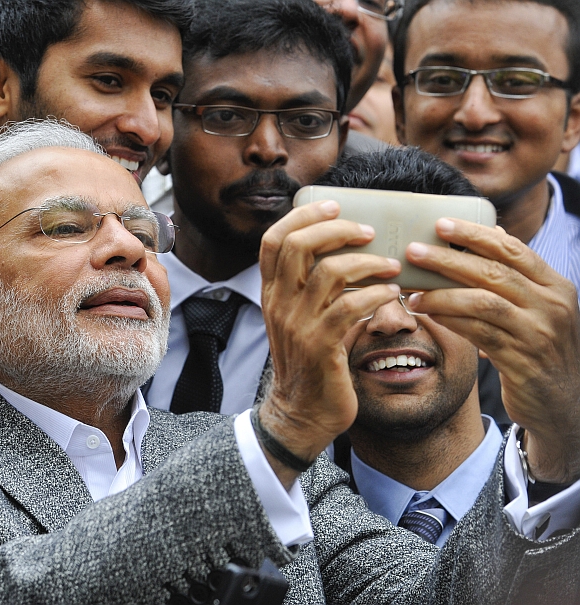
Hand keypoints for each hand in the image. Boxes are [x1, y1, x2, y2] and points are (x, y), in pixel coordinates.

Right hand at [258, 201, 400, 484]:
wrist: (302, 412)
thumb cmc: (310, 361)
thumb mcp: (300, 319)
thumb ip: (312, 288)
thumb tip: (349, 253)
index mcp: (272, 293)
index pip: (272, 241)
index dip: (302, 216)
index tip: (334, 206)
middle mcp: (279, 304)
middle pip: (298, 246)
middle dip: (337, 230)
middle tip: (370, 232)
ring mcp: (298, 325)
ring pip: (329, 273)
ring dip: (368, 263)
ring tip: (392, 267)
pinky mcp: (321, 346)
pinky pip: (350, 307)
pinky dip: (377, 295)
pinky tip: (393, 296)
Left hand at [405, 218, 579, 482]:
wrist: (564, 403)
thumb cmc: (540, 347)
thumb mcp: (537, 307)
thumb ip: (517, 274)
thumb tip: (495, 233)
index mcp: (555, 285)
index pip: (513, 250)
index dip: (475, 235)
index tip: (440, 224)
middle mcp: (552, 305)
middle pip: (494, 272)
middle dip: (449, 259)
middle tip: (413, 251)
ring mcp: (540, 333)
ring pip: (483, 302)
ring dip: (442, 294)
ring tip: (412, 290)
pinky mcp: (523, 361)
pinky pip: (479, 334)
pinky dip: (451, 321)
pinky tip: (428, 314)